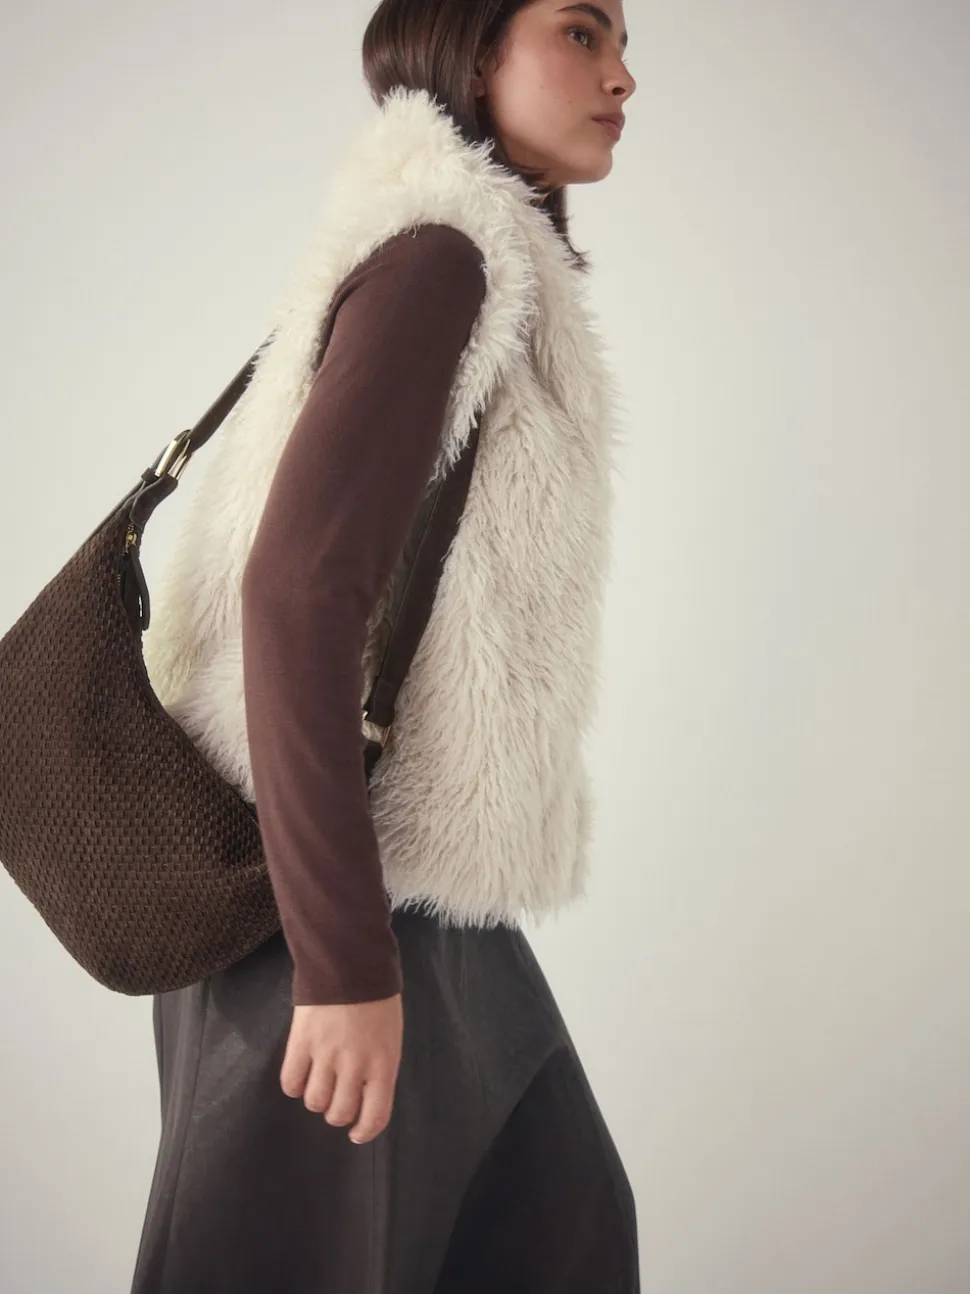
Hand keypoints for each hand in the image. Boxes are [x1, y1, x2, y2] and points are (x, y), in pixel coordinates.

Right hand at [279, 993, 402, 1143]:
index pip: (375, 1115)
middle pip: (339, 1113)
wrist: (350, 961)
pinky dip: (295, 1085)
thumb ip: (379, 1065)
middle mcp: (355, 1065)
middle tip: (337, 1099)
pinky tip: (301, 1073)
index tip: (357, 1134)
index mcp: (383, 1063)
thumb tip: (366, 1094)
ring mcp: (326, 1055)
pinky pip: (291, 1083)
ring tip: (320, 1082)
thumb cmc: (377, 996)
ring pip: (314, 1102)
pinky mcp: (300, 1043)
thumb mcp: (390, 1034)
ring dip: (317, 1098)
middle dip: (338, 1113)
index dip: (365, 1131)